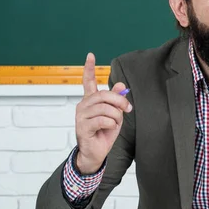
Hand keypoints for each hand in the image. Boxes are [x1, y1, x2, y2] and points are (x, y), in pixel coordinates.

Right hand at [75, 52, 132, 173]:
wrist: (95, 153)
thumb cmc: (103, 132)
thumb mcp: (114, 114)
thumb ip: (117, 99)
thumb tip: (121, 85)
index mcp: (90, 100)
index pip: (88, 81)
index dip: (89, 68)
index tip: (90, 55)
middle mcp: (83, 105)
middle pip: (104, 95)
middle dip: (119, 102)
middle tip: (127, 109)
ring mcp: (81, 116)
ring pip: (106, 109)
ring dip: (116, 117)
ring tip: (114, 124)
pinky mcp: (83, 127)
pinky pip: (104, 120)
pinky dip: (111, 125)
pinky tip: (108, 129)